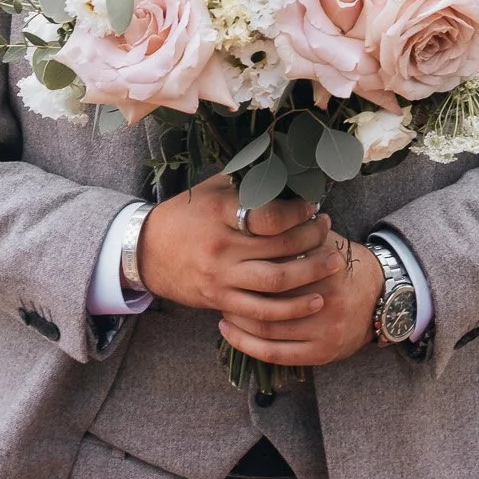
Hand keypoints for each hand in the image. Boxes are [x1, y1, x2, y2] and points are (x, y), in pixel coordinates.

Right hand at [136, 173, 344, 323]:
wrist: (146, 250)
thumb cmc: (185, 214)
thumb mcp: (210, 189)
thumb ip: (245, 181)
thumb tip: (287, 167)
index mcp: (218, 212)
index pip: (269, 214)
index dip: (298, 211)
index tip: (312, 206)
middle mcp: (220, 246)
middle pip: (280, 247)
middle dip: (312, 239)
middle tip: (328, 229)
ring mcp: (220, 277)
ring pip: (277, 282)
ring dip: (311, 274)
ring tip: (333, 263)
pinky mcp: (219, 300)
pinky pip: (261, 311)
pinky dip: (291, 309)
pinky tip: (313, 300)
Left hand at [217, 229, 384, 368]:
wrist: (380, 298)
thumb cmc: (341, 264)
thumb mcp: (325, 240)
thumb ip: (297, 230)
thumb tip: (260, 208)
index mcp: (326, 268)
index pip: (277, 268)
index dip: (248, 265)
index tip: (227, 259)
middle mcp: (327, 301)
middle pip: (269, 300)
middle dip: (238, 294)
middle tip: (217, 285)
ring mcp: (324, 331)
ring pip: (268, 330)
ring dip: (238, 320)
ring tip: (220, 307)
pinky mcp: (321, 353)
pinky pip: (275, 354)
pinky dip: (246, 345)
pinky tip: (229, 331)